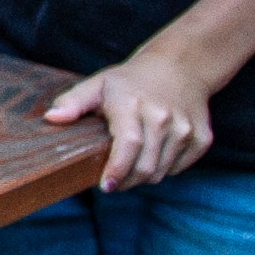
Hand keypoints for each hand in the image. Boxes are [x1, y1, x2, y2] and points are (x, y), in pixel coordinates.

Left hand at [45, 49, 206, 189]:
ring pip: (162, 171)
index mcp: (133, 105)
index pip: (128, 145)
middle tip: (114, 182)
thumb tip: (52, 118)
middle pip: (145, 166)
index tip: (106, 187)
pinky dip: (165, 168)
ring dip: (144, 176)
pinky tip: (154, 155)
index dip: (117, 170)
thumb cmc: (131, 81)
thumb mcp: (99, 84)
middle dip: (126, 181)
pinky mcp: (202, 137)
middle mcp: (162, 117)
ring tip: (131, 166)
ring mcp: (185, 128)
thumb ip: (74, 101)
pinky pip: (179, 167)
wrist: (180, 67)